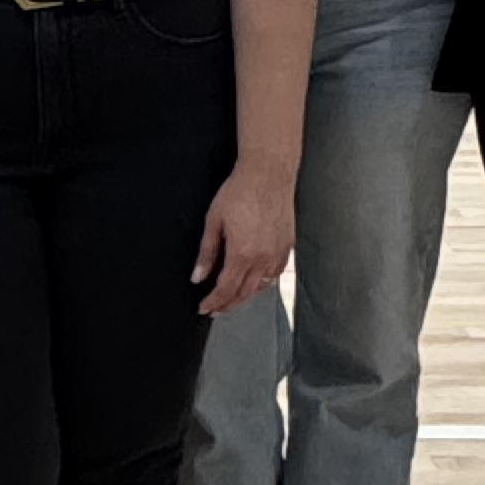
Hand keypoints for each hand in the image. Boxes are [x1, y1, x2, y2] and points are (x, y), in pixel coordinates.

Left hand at [195, 163, 295, 315]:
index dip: (213, 302)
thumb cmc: (239, 192)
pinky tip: (255, 285)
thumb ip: (206, 253)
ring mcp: (277, 254)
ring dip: (245, 297)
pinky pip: (275, 274)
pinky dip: (263, 284)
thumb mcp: (214, 221)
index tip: (203, 308)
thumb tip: (198, 277)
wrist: (268, 174)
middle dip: (227, 305)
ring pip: (261, 287)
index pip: (225, 289)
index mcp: (242, 254)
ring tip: (232, 301)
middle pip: (244, 293)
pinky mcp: (287, 247)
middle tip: (215, 311)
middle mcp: (262, 259)